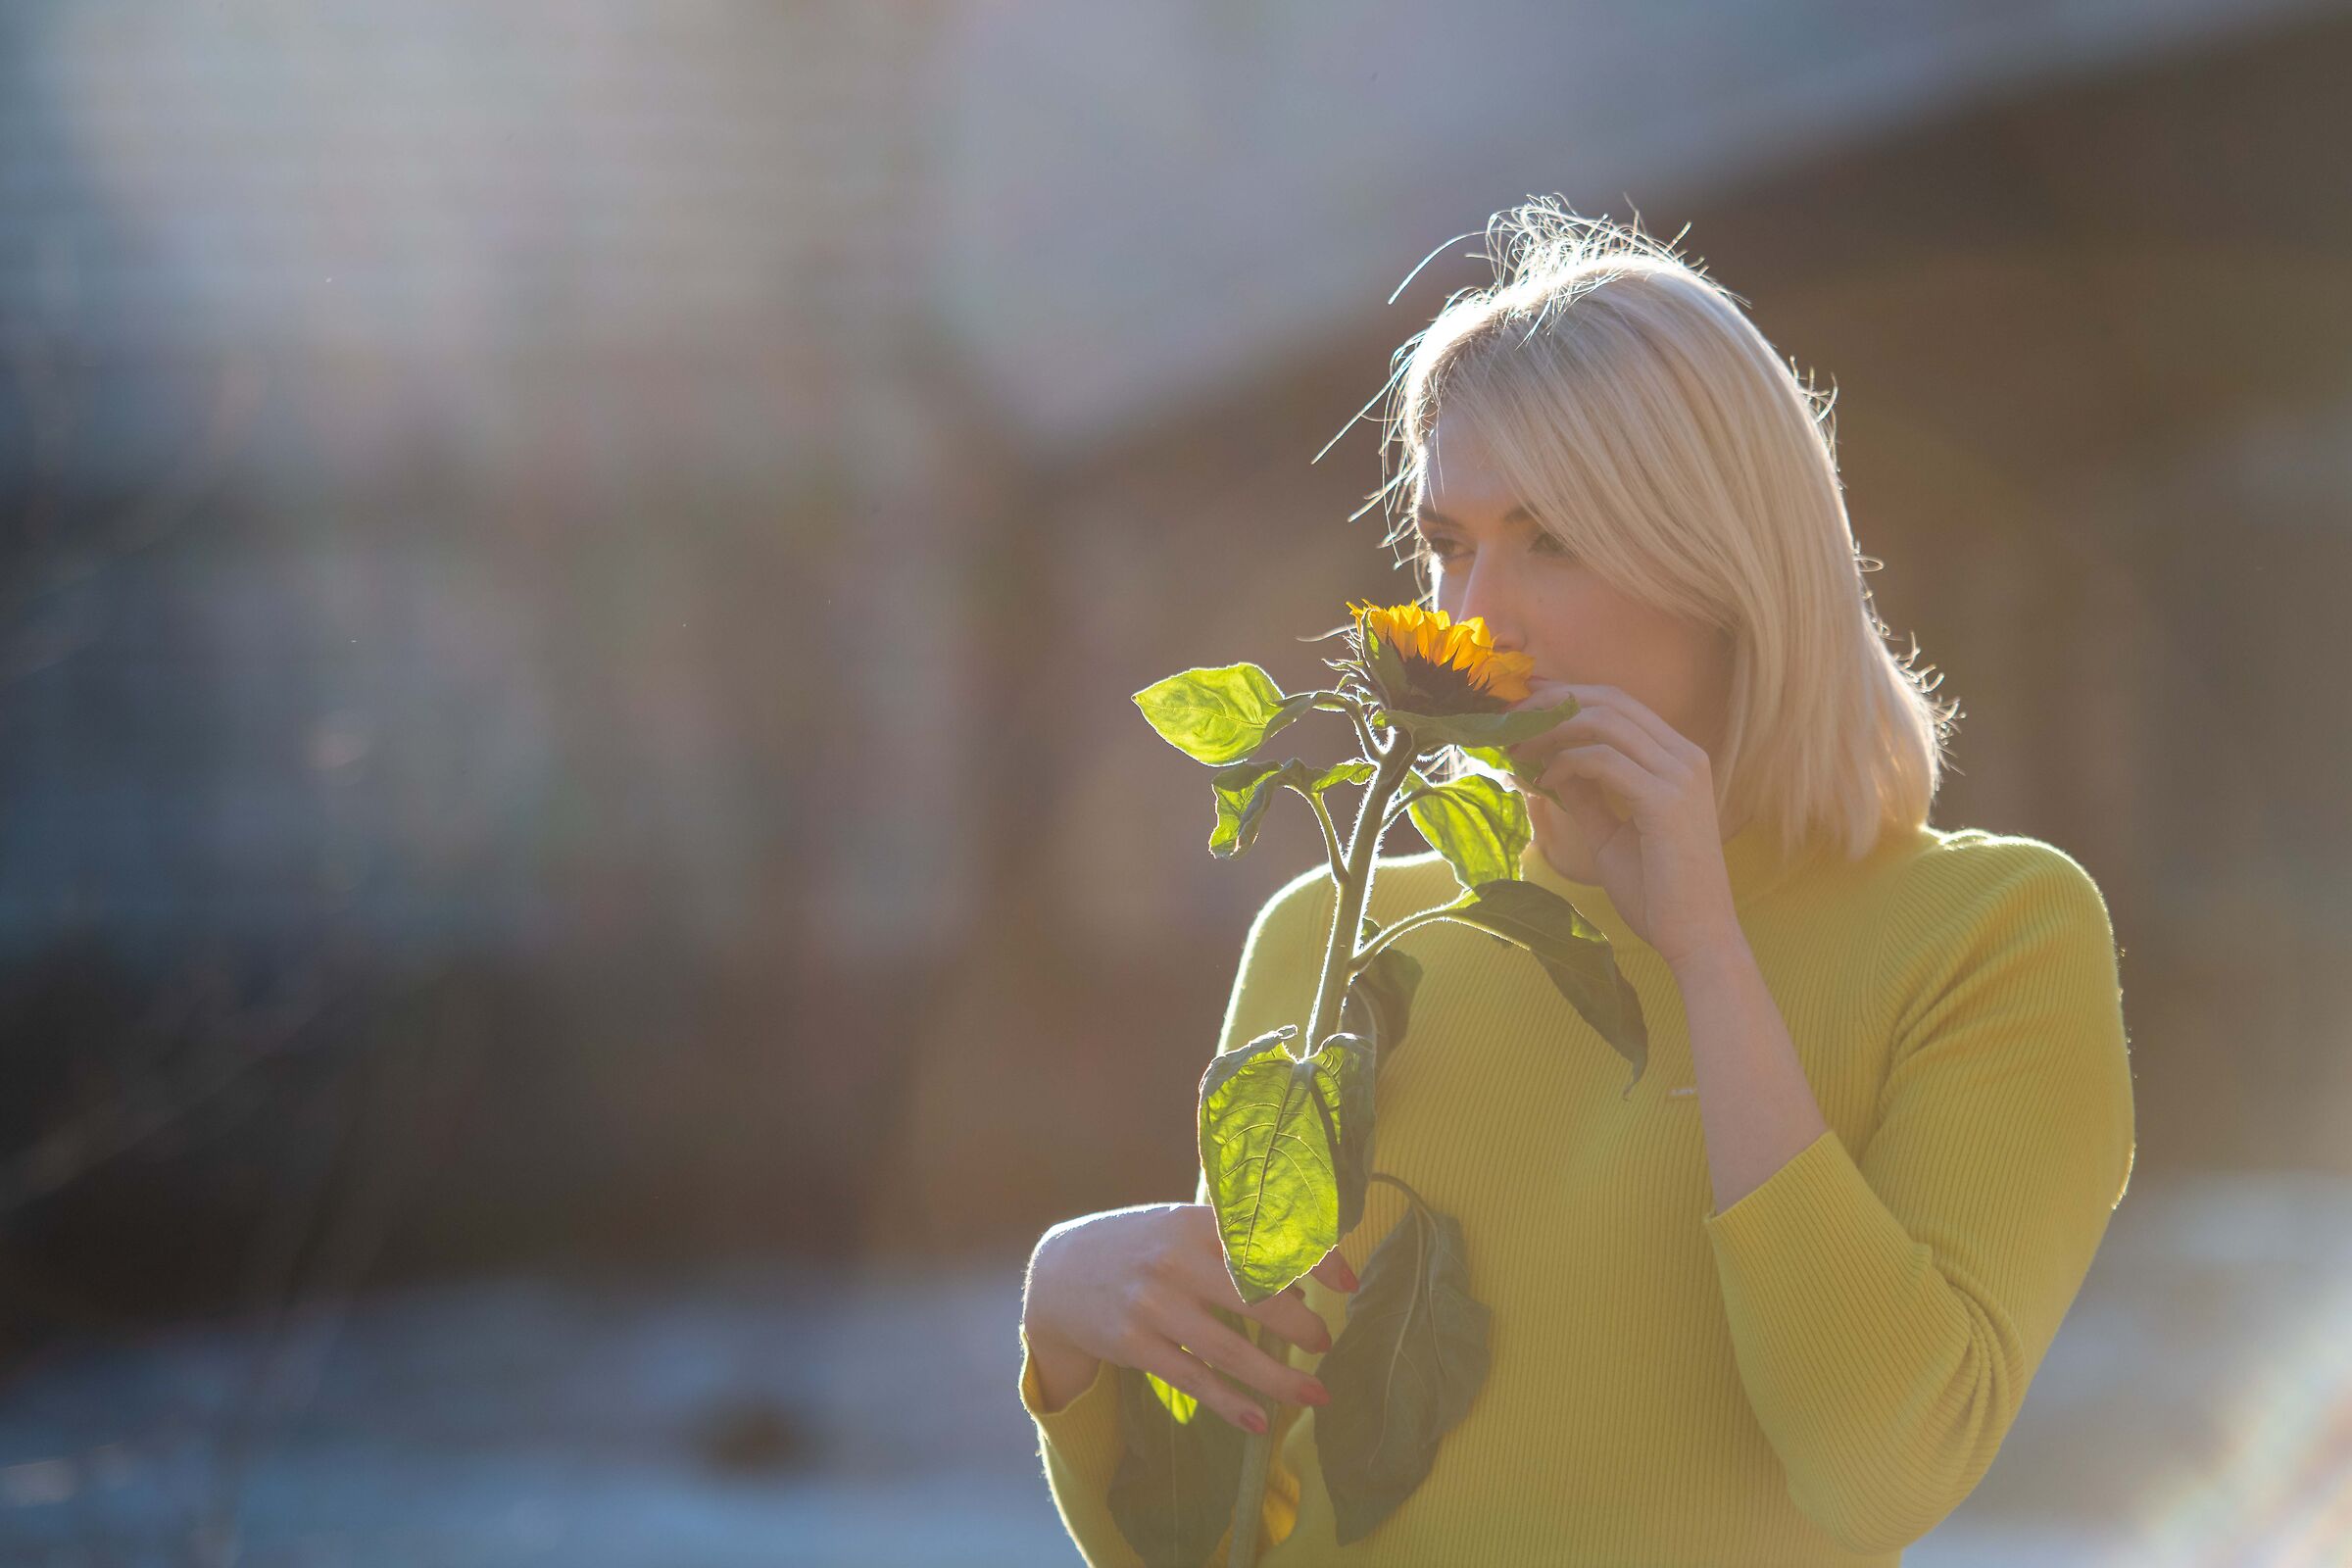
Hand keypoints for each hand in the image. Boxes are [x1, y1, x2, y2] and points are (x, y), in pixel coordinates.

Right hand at [1023, 1202, 1356, 1431]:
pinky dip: (1230, 1404)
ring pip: (1228, 1349)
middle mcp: (1174, 1260)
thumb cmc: (1140, 1247)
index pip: (1264, 1237)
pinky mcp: (1133, 1345)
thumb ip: (1235, 1251)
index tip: (1348, 1283)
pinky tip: (1260, 1422)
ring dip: (1277, 1377)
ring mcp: (1151, 1305)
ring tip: (1315, 1394)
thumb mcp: (1182, 1228)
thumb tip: (1304, 1292)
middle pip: (1254, 1297)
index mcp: (1194, 1222)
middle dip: (1300, 1326)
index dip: (1313, 1258)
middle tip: (1326, 1344)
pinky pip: (1193, 1379)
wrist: (1059, 1273)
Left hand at [1505, 680, 1740, 968]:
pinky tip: (1545, 782)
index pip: (1618, 703)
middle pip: (1609, 700)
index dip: (1567, 696)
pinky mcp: (1666, 800)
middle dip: (1552, 702)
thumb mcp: (1611, 832)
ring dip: (1551, 730)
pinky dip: (1565, 764)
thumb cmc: (1657, 892)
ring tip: (1518, 750)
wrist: (1696, 938)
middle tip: (1510, 720)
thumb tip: (1551, 764)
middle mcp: (1685, 756)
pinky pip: (1602, 760)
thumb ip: (1587, 794)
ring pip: (1604, 722)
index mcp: (1679, 758)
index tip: (1523, 707)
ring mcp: (1680, 774)